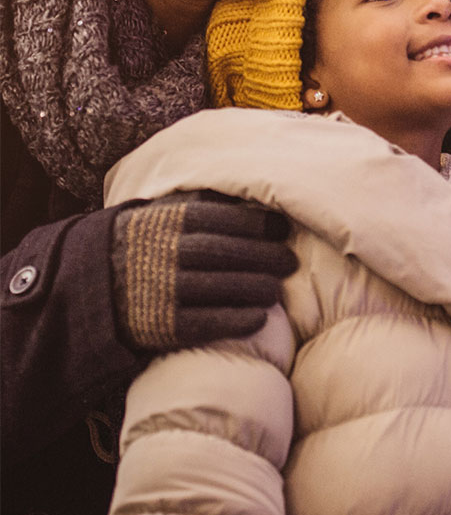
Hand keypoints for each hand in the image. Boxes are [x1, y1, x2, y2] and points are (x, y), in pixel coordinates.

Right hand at [112, 190, 295, 352]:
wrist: (95, 285)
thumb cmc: (146, 242)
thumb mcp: (162, 212)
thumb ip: (199, 200)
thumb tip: (249, 190)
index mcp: (169, 221)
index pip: (222, 218)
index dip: (259, 224)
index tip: (283, 229)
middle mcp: (166, 252)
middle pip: (225, 252)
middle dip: (264, 257)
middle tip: (290, 262)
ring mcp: (162, 289)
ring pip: (218, 286)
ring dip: (255, 288)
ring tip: (277, 289)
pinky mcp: (161, 324)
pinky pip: (204, 323)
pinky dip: (235, 320)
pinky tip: (259, 318)